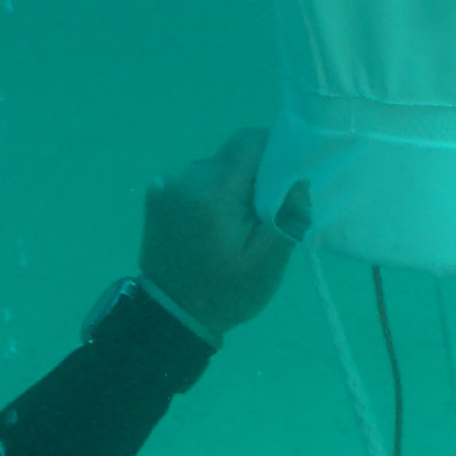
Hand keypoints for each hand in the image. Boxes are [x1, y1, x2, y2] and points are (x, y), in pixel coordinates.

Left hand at [139, 129, 308, 337]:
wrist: (171, 314)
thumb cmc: (226, 291)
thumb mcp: (268, 261)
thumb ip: (287, 213)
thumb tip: (299, 177)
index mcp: (213, 190)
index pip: (251, 141)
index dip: (274, 154)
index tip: (284, 184)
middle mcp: (185, 176)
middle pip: (233, 155)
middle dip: (253, 178)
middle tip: (261, 216)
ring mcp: (165, 183)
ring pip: (215, 167)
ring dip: (230, 187)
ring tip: (234, 226)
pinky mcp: (156, 194)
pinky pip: (195, 180)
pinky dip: (208, 194)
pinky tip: (210, 225)